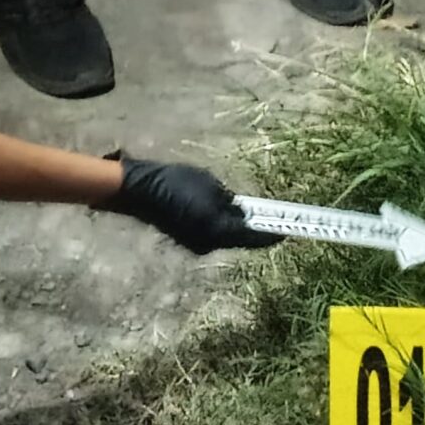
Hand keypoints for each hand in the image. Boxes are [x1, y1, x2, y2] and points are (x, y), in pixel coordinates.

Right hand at [94, 155, 280, 254]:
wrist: (138, 190)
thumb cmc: (173, 182)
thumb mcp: (207, 184)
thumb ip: (228, 201)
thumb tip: (241, 213)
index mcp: (216, 229)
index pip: (251, 237)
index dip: (269, 235)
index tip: (286, 232)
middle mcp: (208, 242)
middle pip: (239, 239)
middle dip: (253, 231)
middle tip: (271, 220)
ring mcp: (196, 242)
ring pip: (225, 237)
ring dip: (237, 228)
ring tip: (250, 214)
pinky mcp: (187, 238)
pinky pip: (212, 233)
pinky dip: (222, 226)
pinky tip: (226, 213)